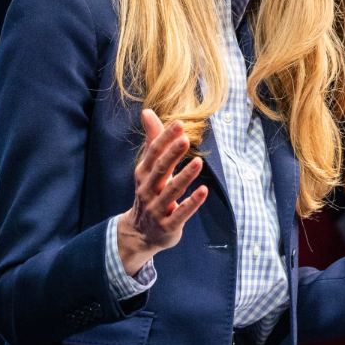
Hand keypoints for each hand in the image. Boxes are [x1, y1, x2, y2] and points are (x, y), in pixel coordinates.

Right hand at [116, 109, 207, 274]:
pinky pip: (180, 213)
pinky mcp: (168, 225)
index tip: (179, 124)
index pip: (153, 153)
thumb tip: (147, 111)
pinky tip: (204, 191)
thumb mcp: (149, 168)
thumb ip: (152, 140)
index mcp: (144, 174)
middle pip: (160, 170)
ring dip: (184, 177)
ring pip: (171, 191)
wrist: (140, 233)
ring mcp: (156, 209)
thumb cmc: (150, 192)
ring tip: (199, 162)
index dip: (165, 138)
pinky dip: (191, 203)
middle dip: (171, 154)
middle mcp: (147, 190)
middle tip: (185, 138)